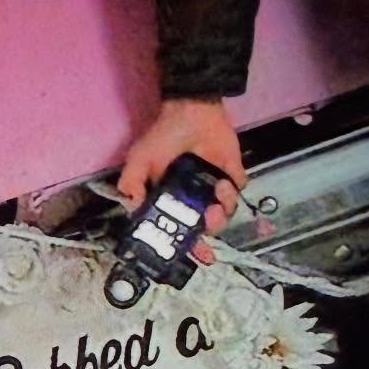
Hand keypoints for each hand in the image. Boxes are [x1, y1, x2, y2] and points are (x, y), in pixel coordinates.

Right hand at [117, 98, 245, 263]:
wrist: (192, 111)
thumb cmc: (163, 136)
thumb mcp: (138, 160)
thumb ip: (130, 185)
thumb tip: (133, 210)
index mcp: (171, 199)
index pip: (180, 230)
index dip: (188, 246)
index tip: (197, 257)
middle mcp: (193, 198)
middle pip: (204, 227)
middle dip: (208, 228)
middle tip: (207, 217)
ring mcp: (213, 188)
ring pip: (224, 213)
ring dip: (222, 208)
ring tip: (216, 190)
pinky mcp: (232, 175)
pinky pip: (238, 193)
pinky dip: (232, 192)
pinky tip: (222, 182)